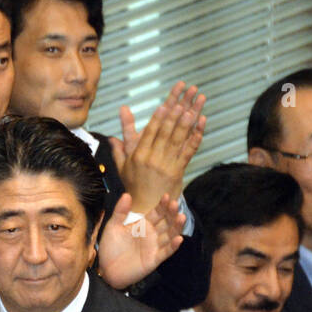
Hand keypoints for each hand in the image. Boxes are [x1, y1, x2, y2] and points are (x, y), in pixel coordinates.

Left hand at [96, 192, 185, 289]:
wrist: (106, 270)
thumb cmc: (110, 248)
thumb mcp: (113, 227)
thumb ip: (120, 212)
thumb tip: (127, 194)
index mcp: (143, 225)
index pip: (157, 213)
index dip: (162, 205)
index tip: (166, 196)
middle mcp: (152, 235)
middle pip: (166, 222)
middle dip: (171, 213)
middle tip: (174, 204)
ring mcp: (154, 247)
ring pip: (170, 235)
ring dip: (176, 227)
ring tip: (181, 217)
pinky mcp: (153, 259)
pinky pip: (166, 252)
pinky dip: (173, 246)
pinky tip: (179, 239)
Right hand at [109, 81, 205, 211]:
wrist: (145, 208)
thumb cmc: (133, 186)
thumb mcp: (122, 167)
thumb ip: (118, 149)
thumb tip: (111, 136)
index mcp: (139, 156)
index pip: (149, 133)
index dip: (157, 118)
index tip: (164, 105)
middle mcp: (152, 160)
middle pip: (164, 134)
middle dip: (173, 117)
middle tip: (181, 102)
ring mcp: (166, 166)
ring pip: (177, 142)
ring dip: (185, 125)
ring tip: (192, 110)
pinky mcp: (177, 172)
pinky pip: (187, 153)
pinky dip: (195, 139)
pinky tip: (200, 127)